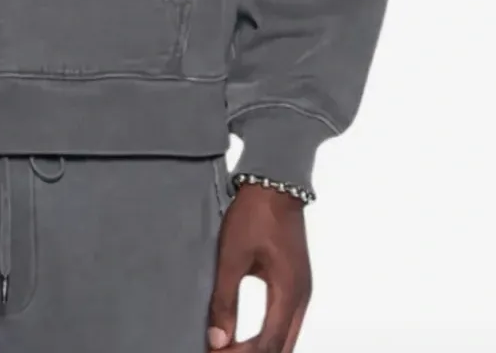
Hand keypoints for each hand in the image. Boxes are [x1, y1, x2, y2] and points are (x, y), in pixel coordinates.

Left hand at [207, 185, 311, 352]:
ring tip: (228, 349)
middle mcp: (300, 298)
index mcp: (288, 294)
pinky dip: (266, 335)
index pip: (267, 347)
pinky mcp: (295, 282)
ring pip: (285, 338)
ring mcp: (301, 290)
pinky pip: (284, 322)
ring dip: (259, 349)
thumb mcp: (232, 256)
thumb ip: (224, 299)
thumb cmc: (254, 215)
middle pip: (280, 348)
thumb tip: (217, 340)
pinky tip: (244, 335)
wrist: (275, 183)